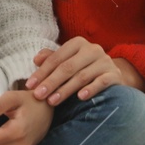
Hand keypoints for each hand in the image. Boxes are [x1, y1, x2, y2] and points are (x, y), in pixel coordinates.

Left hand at [26, 38, 144, 104]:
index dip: (42, 72)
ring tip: (52, 101)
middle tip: (38, 96)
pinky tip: (80, 98)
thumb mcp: (67, 60)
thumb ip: (52, 59)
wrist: (110, 73)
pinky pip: (101, 82)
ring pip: (82, 76)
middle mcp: (92, 49)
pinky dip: (90, 89)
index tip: (30, 86)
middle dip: (51, 82)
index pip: (56, 58)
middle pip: (67, 67)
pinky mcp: (114, 75)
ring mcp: (105, 61)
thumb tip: (36, 59)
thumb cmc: (82, 67)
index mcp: (77, 43)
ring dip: (65, 90)